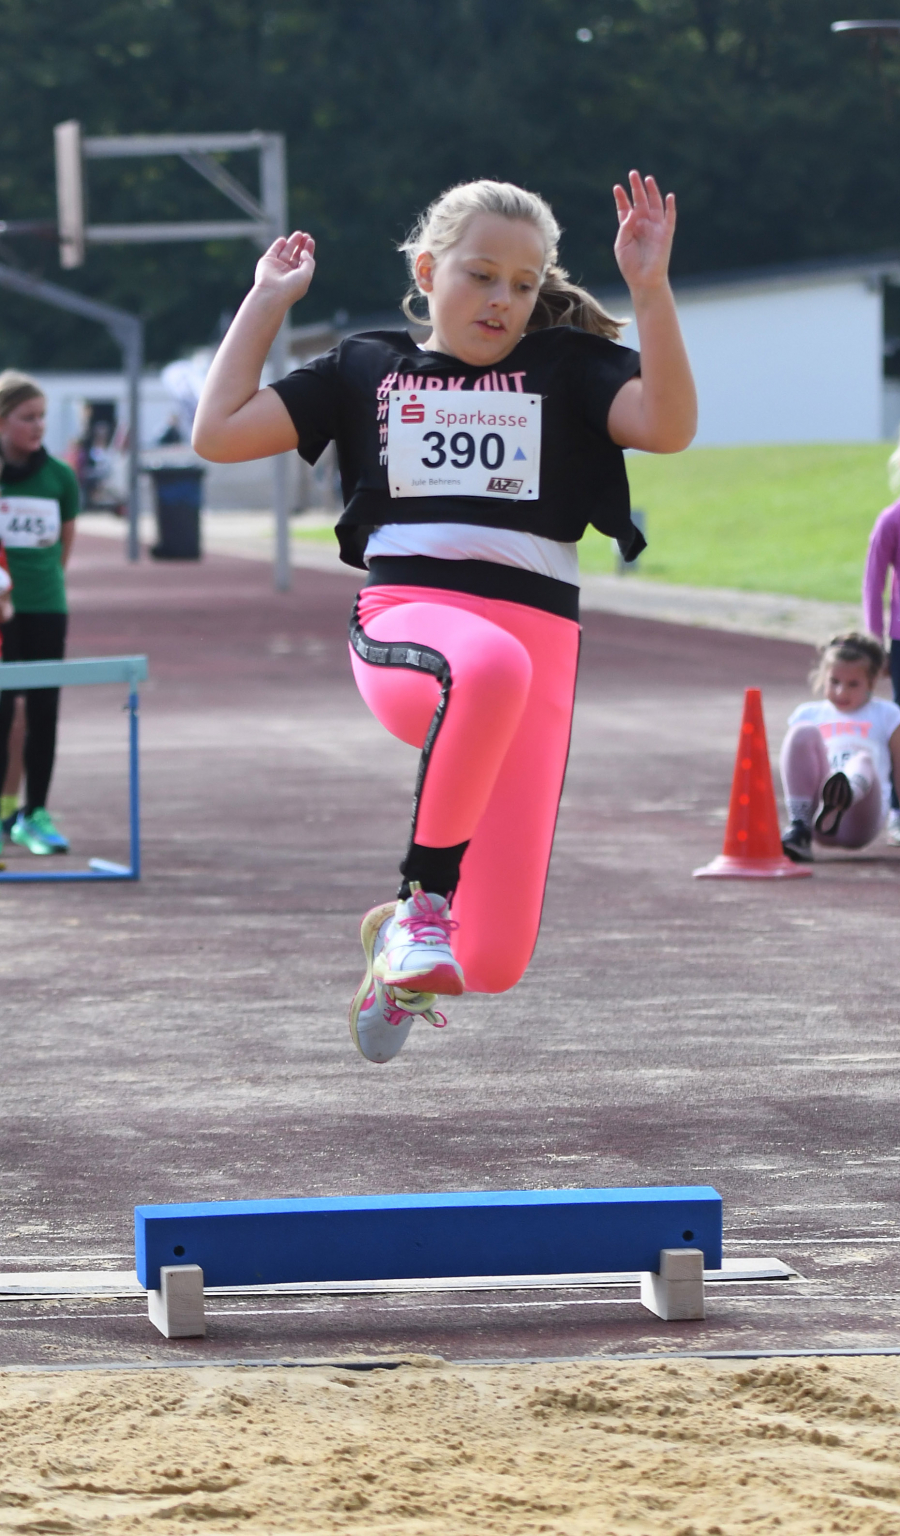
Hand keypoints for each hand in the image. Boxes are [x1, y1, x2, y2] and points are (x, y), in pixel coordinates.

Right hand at [253, 231, 315, 306]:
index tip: (311, 241)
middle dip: (301, 245)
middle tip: (306, 235)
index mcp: (297, 278)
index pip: (304, 262)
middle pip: (296, 256)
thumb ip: (308, 262)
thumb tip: (304, 251)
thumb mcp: (306, 275)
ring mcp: (276, 268)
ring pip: (286, 252)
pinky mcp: (267, 262)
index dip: (308, 251)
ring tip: (299, 233)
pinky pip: (273, 251)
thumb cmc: (291, 287)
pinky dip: (278, 245)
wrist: (272, 293)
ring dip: (292, 242)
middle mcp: (287, 273)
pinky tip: (284, 240)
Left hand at [613, 172, 674, 295]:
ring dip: (652, 192)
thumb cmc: (630, 265)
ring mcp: (655, 228)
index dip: (622, 197)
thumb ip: (624, 228)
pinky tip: (669, 196)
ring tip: (648, 179)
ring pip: (654, 205)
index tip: (617, 187)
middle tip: (633, 173)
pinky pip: (670, 218)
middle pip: (640, 201)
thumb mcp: (621, 245)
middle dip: (636, 188)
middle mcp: (642, 224)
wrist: (644, 280)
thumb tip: (632, 213)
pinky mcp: (665, 234)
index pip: (625, 208)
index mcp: (630, 227)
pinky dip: (670, 207)